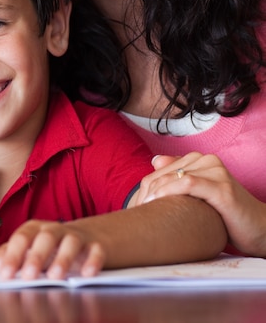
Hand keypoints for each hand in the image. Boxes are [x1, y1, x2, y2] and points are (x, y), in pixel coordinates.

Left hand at [0, 219, 104, 279]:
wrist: (90, 237)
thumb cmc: (53, 246)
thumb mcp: (30, 248)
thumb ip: (10, 254)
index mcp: (36, 230)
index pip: (22, 237)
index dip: (13, 254)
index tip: (6, 273)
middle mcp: (56, 230)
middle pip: (45, 236)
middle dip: (36, 256)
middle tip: (28, 276)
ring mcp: (77, 236)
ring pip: (71, 241)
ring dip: (63, 258)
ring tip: (55, 276)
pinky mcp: (97, 246)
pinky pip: (96, 250)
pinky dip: (92, 260)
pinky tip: (86, 273)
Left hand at [134, 152, 265, 255]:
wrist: (260, 229)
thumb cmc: (226, 215)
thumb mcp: (200, 194)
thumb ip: (180, 175)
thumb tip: (155, 160)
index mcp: (200, 160)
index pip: (161, 170)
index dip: (145, 186)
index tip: (134, 205)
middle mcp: (208, 160)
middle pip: (165, 173)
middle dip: (147, 191)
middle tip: (136, 210)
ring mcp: (216, 172)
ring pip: (174, 176)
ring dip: (155, 192)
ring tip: (143, 209)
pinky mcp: (222, 187)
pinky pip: (188, 183)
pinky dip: (170, 191)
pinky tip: (157, 202)